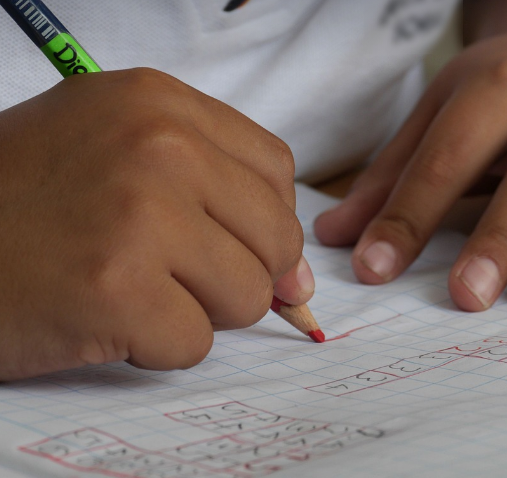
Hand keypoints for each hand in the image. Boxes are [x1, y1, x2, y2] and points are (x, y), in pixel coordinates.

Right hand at [0, 68, 311, 379]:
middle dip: (235, 273)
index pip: (276, 172)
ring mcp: (139, 215)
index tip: (229, 243)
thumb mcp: (119, 156)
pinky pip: (195, 343)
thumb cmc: (25, 202)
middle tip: (168, 272)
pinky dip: (154, 346)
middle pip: (276, 238)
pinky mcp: (116, 290)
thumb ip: (219, 198)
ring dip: (196, 310)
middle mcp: (158, 146)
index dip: (261, 221)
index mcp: (159, 103)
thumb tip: (300, 279)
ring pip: (248, 296)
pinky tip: (102, 316)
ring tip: (130, 289)